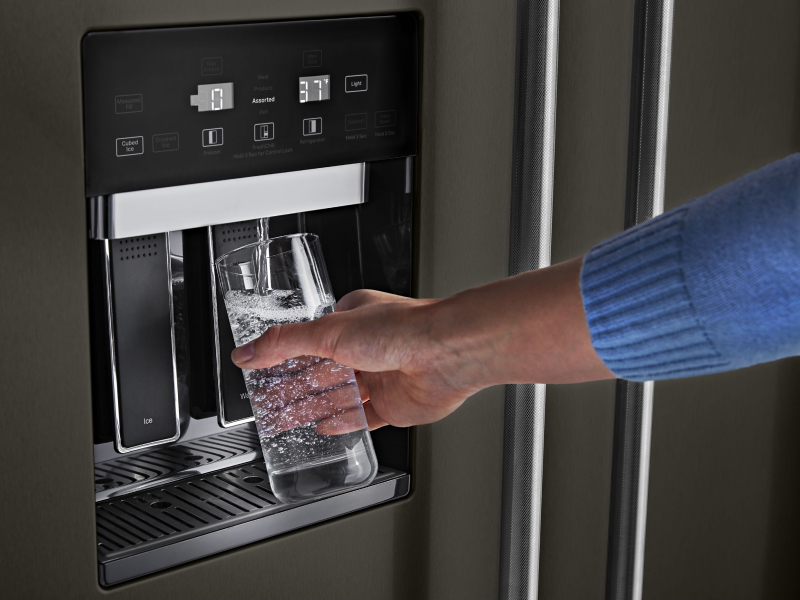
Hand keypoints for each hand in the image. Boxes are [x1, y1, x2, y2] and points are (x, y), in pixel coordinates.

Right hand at [232, 290, 482, 430]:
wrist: (447, 353)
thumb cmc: (403, 329)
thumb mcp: (329, 331)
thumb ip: (284, 343)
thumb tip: (246, 351)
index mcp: (353, 319)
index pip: (310, 338)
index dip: (284, 355)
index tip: (261, 369)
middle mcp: (368, 346)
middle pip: (322, 371)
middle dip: (294, 387)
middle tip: (267, 401)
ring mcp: (382, 376)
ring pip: (339, 396)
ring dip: (312, 407)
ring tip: (284, 419)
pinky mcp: (394, 404)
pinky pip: (363, 417)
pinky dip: (343, 422)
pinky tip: (324, 427)